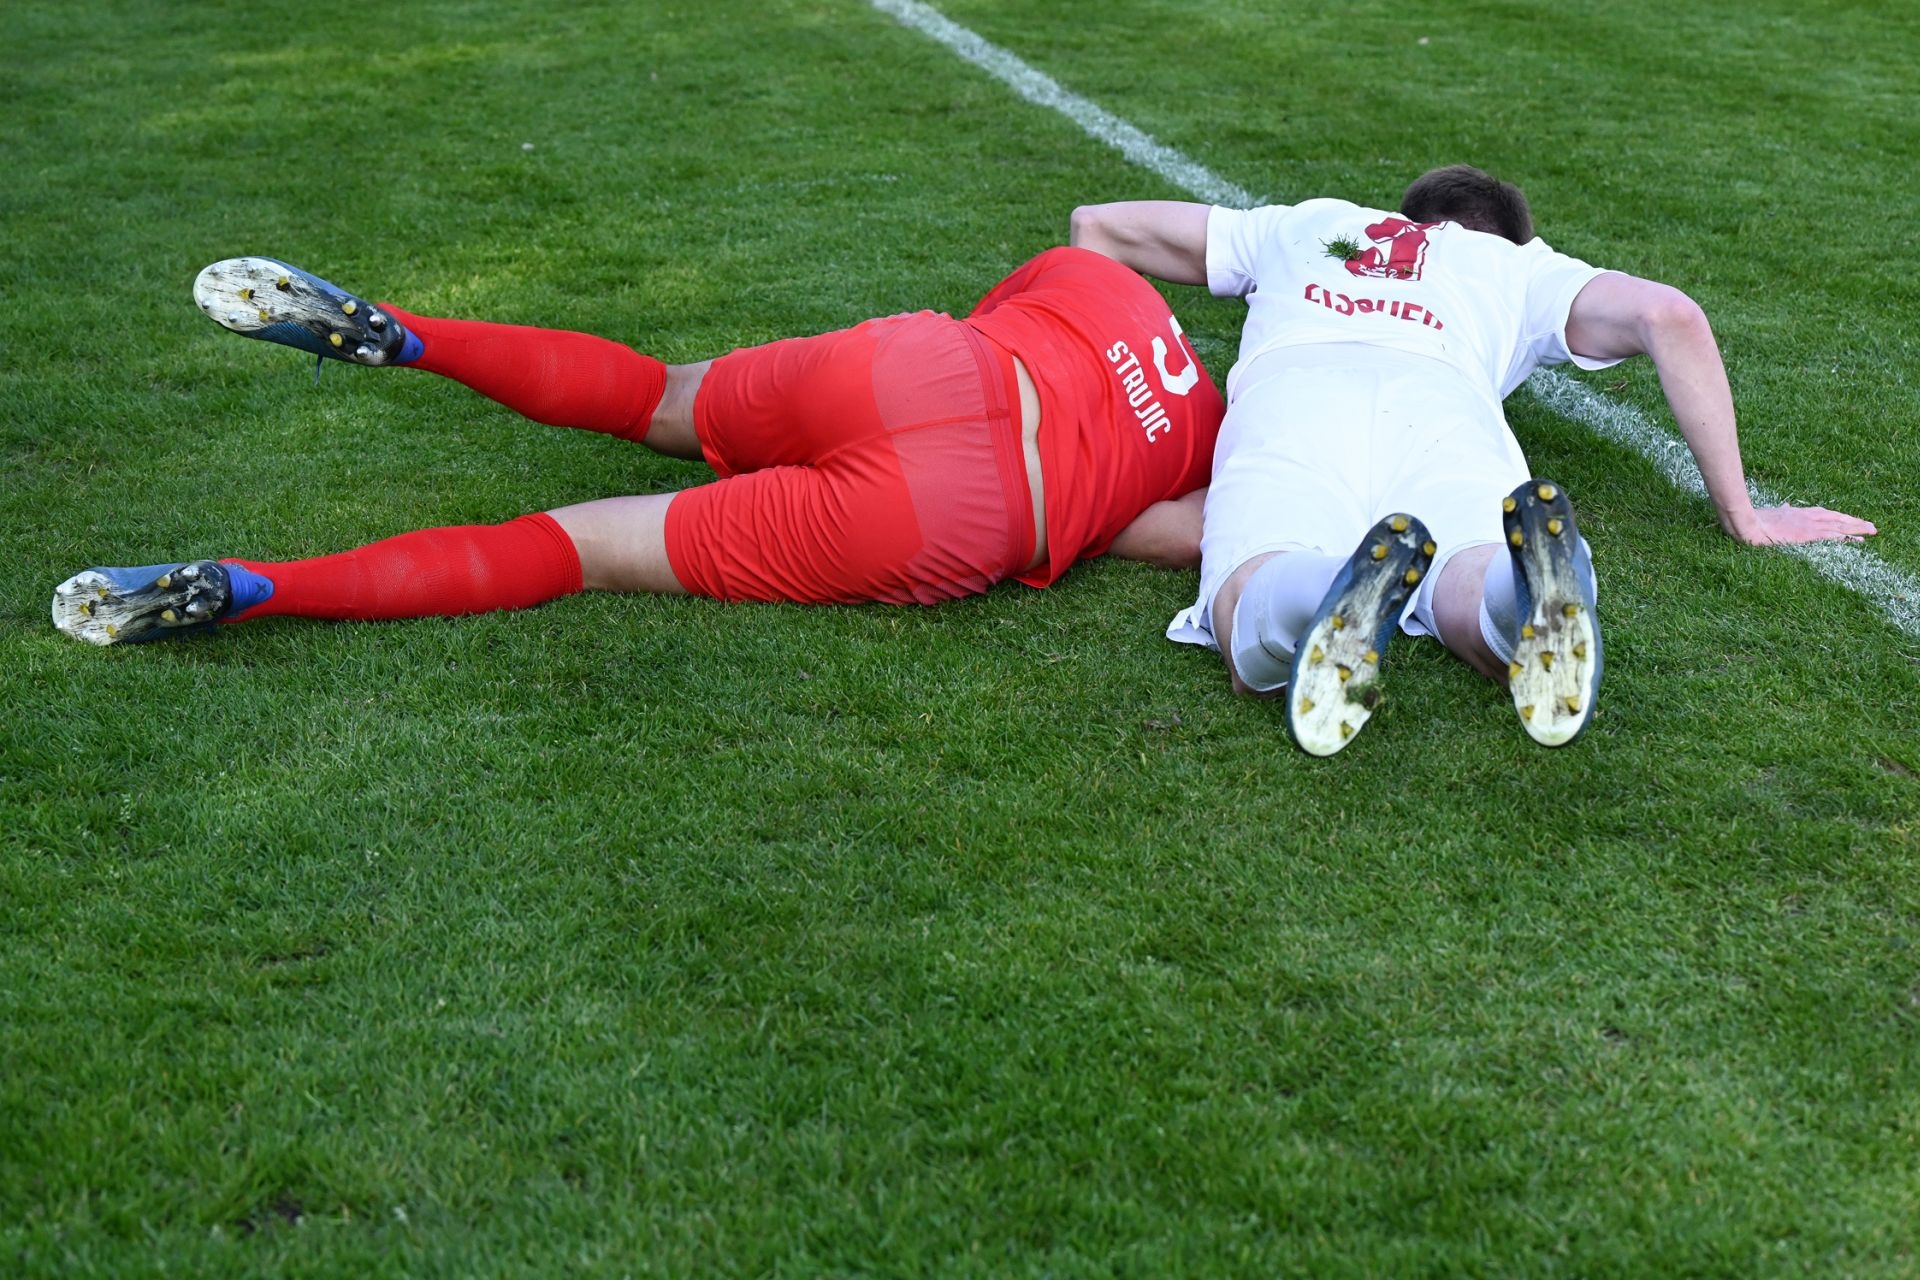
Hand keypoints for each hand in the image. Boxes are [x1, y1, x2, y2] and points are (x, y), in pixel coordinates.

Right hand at [1733, 504, 1877, 545]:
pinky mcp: (1807, 535)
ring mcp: (1809, 525)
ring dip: (1856, 529)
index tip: (1852, 522)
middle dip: (1855, 523)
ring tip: (1871, 531)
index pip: (1827, 515)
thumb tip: (1787, 506)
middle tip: (1871, 527)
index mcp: (1801, 513)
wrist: (1749, 523)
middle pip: (1838, 519)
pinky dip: (1843, 537)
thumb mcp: (1773, 513)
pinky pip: (1830, 536)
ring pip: (1838, 526)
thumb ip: (1783, 510)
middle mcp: (1809, 517)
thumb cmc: (1758, 519)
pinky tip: (1854, 540)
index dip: (1841, 519)